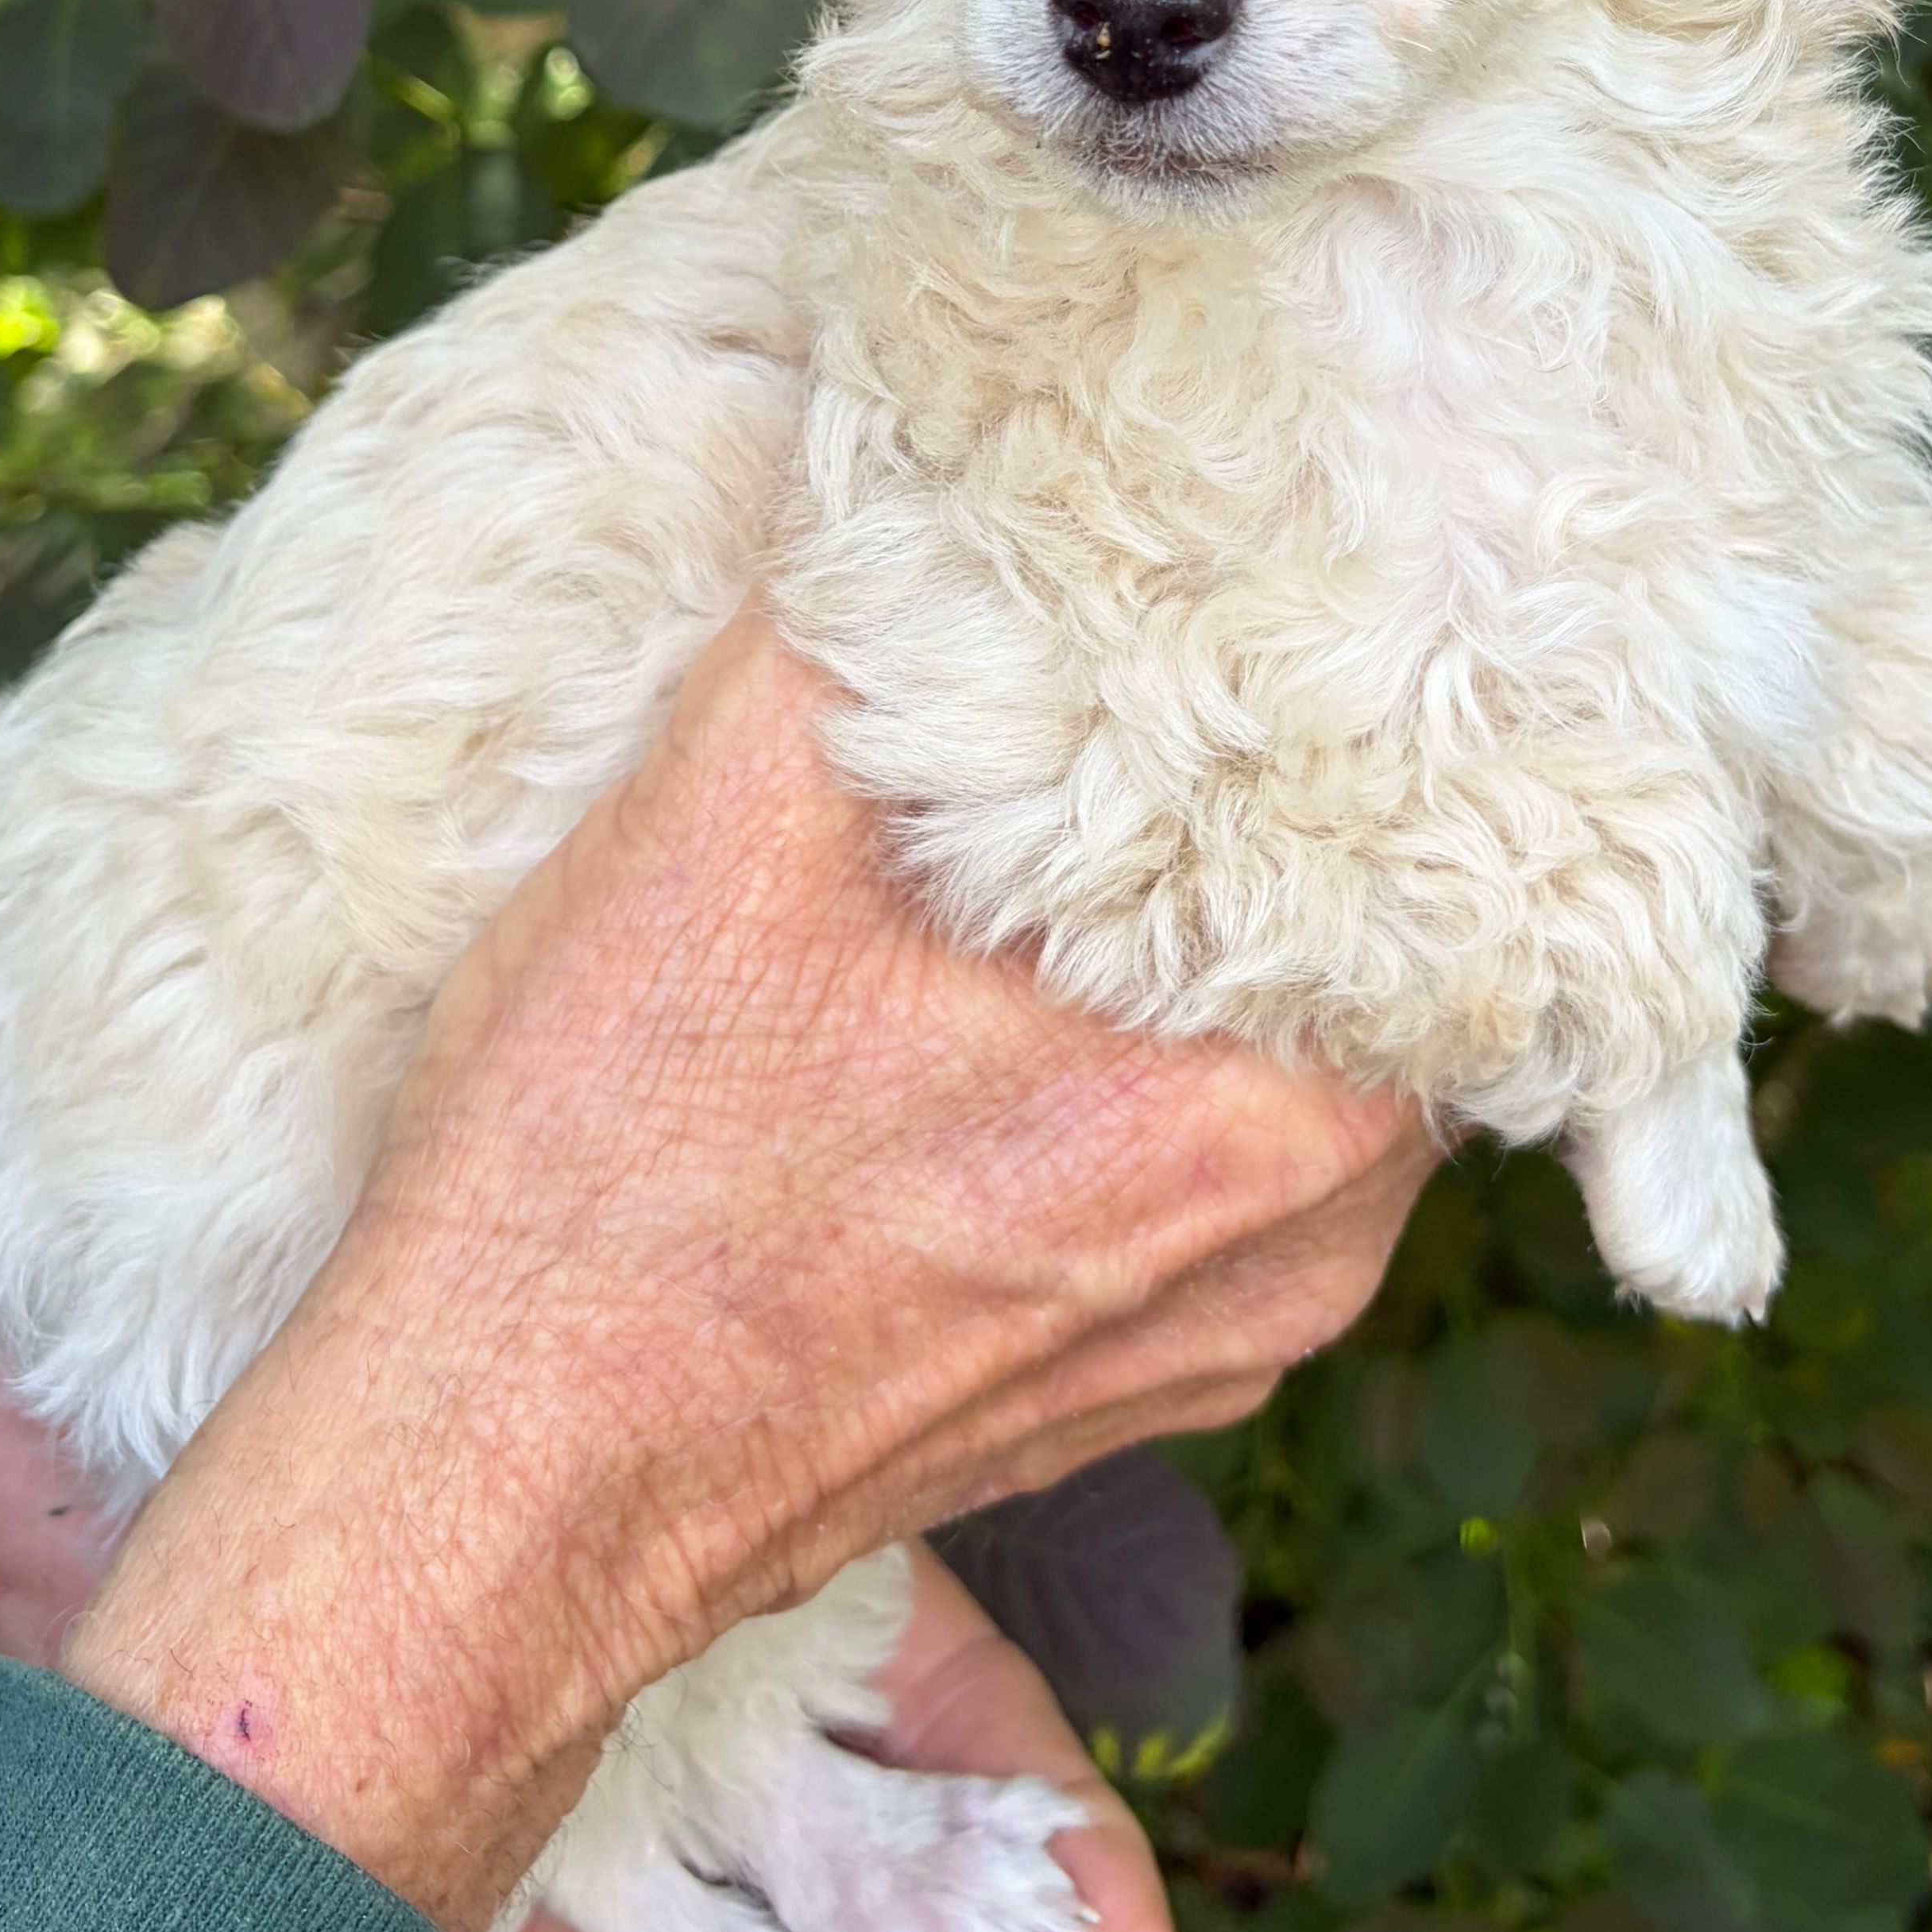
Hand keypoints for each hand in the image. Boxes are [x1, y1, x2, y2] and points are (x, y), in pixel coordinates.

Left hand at [0, 1060, 1186, 1931]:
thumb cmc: (285, 1158)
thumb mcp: (552, 1144)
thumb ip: (711, 1197)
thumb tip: (1064, 1180)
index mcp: (688, 1494)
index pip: (917, 1714)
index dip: (1024, 1843)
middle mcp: (605, 1651)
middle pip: (849, 1891)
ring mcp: (473, 1759)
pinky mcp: (324, 1834)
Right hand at [66, 611, 1426, 1931]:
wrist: (485, 1487)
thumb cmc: (600, 1172)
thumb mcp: (719, 814)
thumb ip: (873, 617)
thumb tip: (938, 445)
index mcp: (1255, 1113)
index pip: (1446, 862)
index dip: (1378, 702)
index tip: (1308, 592)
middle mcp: (1293, 1249)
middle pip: (1399, 963)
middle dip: (1308, 815)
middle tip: (1220, 669)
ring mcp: (1221, 1335)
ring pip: (1317, 1071)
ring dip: (1240, 944)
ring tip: (1133, 807)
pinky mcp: (1132, 1380)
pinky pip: (1234, 1176)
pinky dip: (1179, 1067)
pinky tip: (1053, 983)